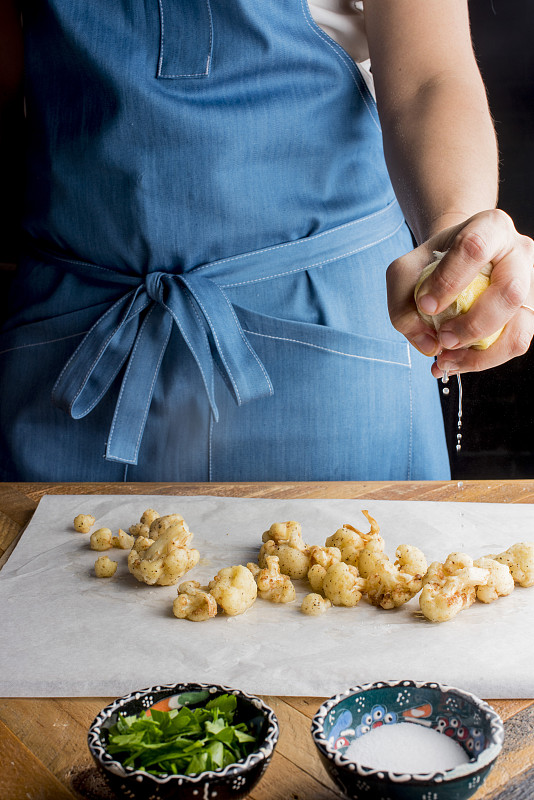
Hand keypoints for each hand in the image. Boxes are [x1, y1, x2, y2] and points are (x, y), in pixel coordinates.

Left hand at [386, 209, 533, 376]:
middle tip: (441, 340)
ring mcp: (529, 286)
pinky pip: (514, 345)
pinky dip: (482, 361)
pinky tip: (454, 362)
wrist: (458, 260)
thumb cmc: (432, 262)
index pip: (474, 248)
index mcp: (490, 228)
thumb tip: (429, 346)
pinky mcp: (528, 314)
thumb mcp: (404, 272)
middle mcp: (518, 254)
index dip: (449, 281)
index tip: (425, 306)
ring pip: (519, 329)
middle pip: (508, 292)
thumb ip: (403, 305)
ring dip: (481, 354)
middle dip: (472, 325)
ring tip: (446, 360)